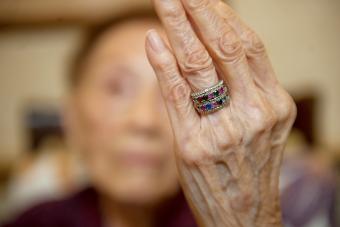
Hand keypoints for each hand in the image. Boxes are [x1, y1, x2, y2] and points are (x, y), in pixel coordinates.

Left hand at [145, 0, 296, 225]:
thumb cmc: (248, 167)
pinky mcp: (193, 146)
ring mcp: (223, 130)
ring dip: (179, 28)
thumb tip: (213, 47)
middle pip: (225, 48)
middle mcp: (253, 113)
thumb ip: (244, 89)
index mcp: (274, 104)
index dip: (225, 15)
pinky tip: (153, 40)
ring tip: (165, 0)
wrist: (243, 216)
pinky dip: (163, 65)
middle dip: (201, 11)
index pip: (249, 46)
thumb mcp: (259, 125)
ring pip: (200, 66)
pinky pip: (176, 96)